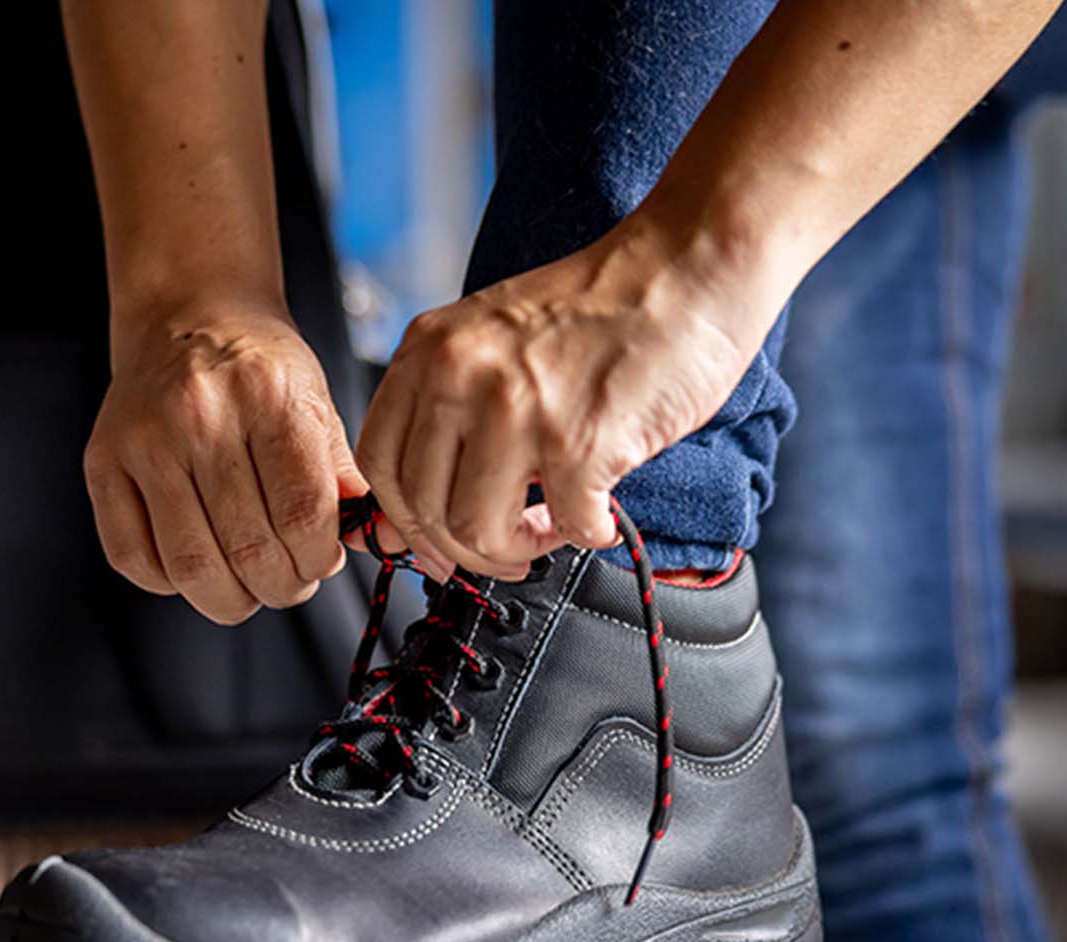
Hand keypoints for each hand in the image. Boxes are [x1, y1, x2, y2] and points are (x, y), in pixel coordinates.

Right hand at [85, 301, 364, 623]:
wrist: (189, 314)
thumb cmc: (258, 366)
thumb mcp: (317, 403)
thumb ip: (343, 476)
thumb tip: (370, 540)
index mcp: (268, 396)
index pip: (302, 514)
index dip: (318, 559)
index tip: (320, 562)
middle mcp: (200, 416)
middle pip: (249, 549)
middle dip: (281, 587)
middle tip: (288, 582)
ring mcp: (144, 441)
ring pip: (191, 566)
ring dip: (230, 598)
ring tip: (248, 586)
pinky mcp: (102, 462)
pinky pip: (132, 558)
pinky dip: (170, 584)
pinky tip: (196, 566)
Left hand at [355, 212, 785, 577]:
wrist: (687, 265)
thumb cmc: (605, 306)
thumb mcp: (494, 336)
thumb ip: (456, 403)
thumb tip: (433, 504)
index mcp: (430, 349)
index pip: (378, 463)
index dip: (404, 521)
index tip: (437, 543)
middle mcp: (459, 374)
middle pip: (423, 509)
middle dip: (466, 551)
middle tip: (509, 550)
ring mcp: (515, 408)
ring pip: (477, 531)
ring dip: (521, 549)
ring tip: (555, 527)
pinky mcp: (578, 440)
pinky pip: (566, 525)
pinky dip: (587, 534)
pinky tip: (601, 514)